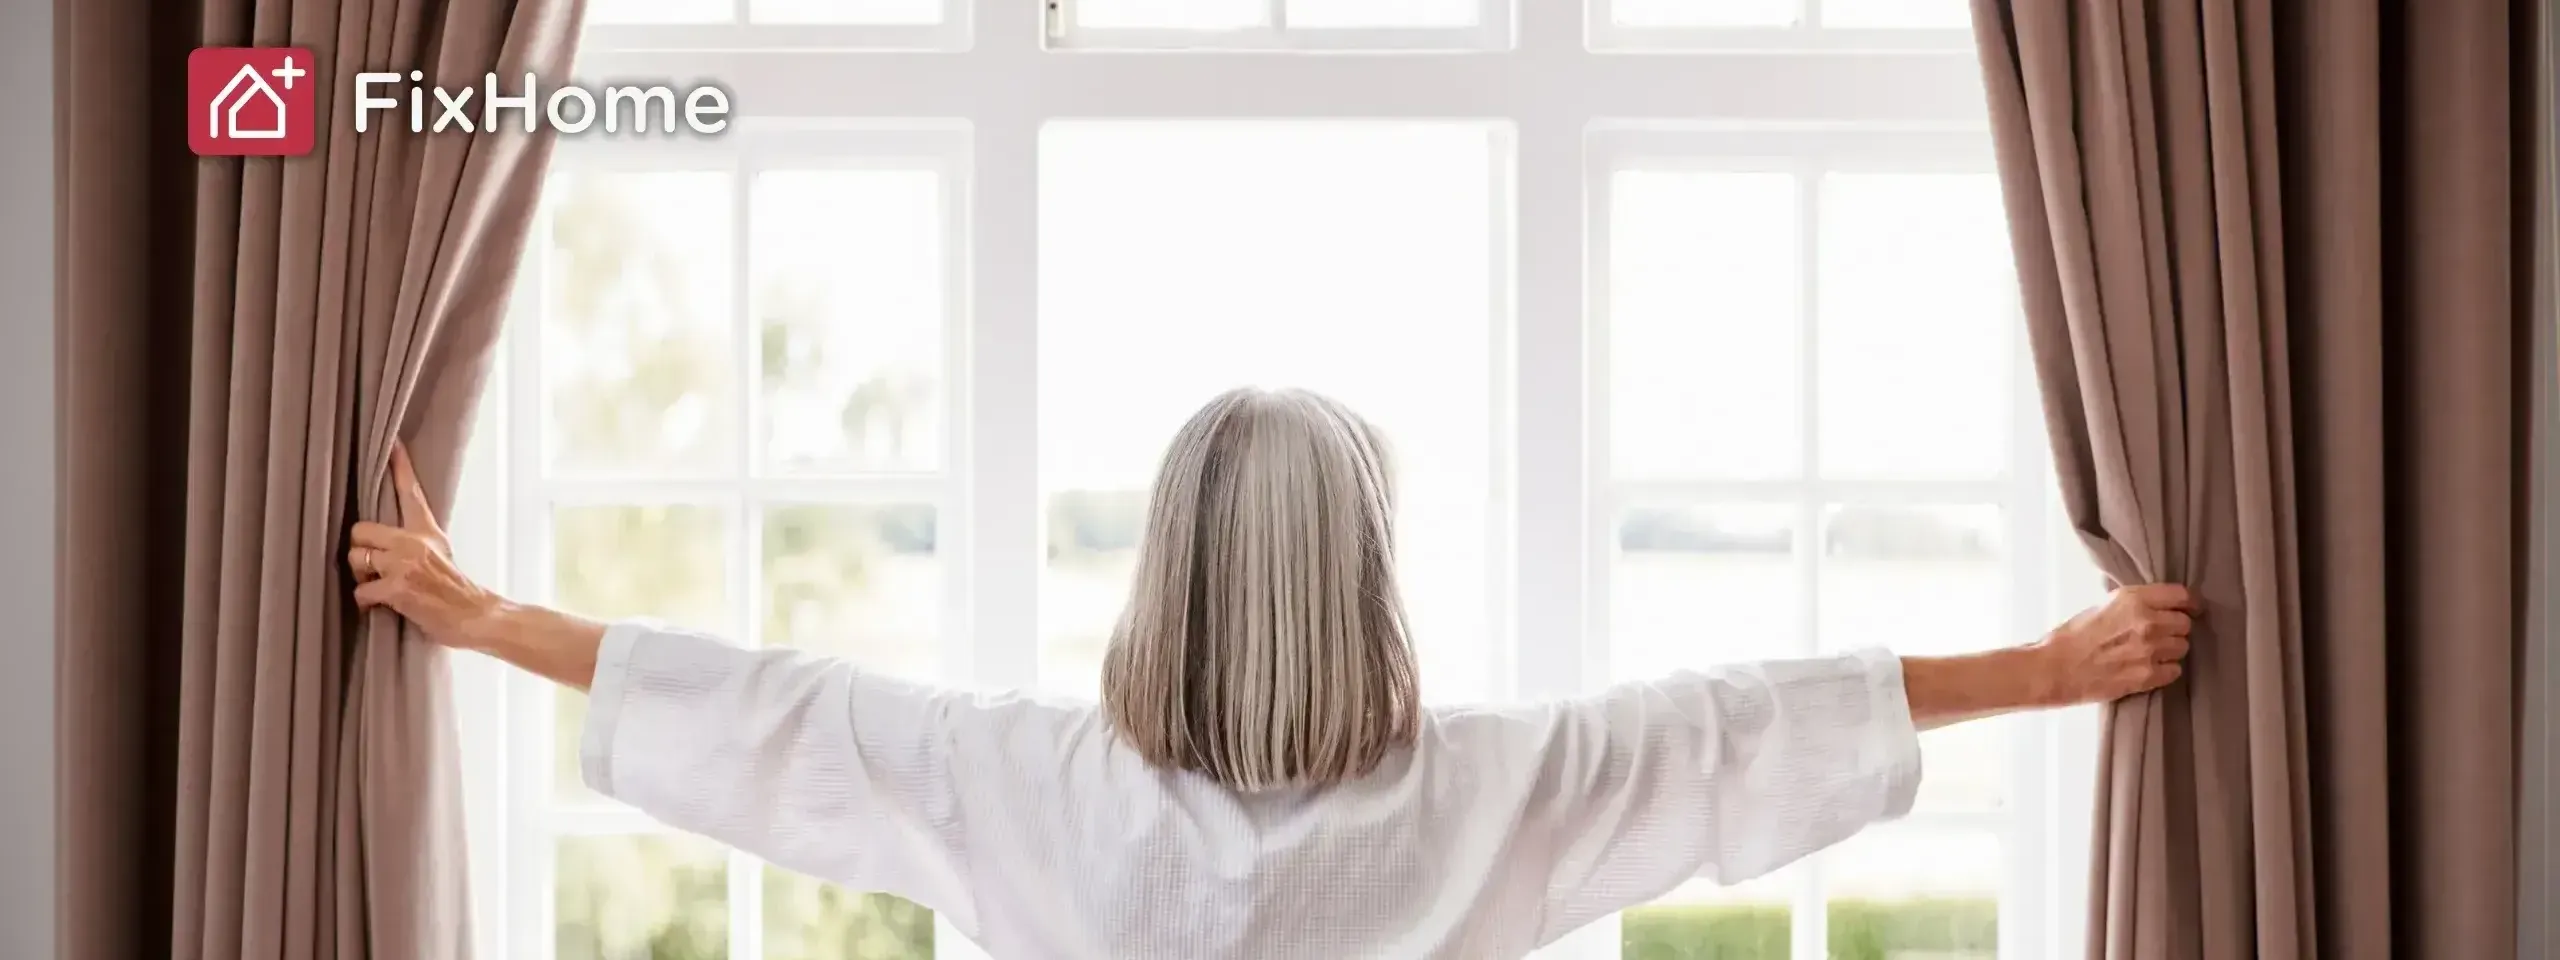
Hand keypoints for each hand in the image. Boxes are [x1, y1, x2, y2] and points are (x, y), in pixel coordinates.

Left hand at [347, 442, 501, 646]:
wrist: (476, 617)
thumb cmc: (457, 591)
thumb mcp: (441, 555)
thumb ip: (414, 543)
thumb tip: (381, 545)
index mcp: (427, 531)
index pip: (410, 492)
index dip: (399, 466)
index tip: (393, 443)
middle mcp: (414, 542)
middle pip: (361, 530)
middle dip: (360, 552)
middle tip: (372, 568)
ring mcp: (406, 563)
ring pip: (356, 559)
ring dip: (361, 578)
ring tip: (379, 588)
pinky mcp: (398, 587)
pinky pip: (361, 590)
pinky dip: (366, 602)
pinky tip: (381, 606)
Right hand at [2031, 583, 2194, 704]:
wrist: (2054, 668)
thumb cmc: (2071, 636)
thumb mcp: (2102, 605)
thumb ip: (2133, 603)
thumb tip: (2159, 606)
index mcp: (2133, 599)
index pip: (2182, 595)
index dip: (2189, 602)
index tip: (2191, 608)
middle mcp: (2147, 623)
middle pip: (2185, 624)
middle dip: (2175, 628)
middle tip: (2159, 634)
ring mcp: (2150, 651)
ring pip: (2183, 648)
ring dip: (2171, 649)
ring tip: (2150, 652)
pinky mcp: (2148, 676)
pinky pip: (2175, 671)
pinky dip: (2165, 670)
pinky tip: (2148, 667)